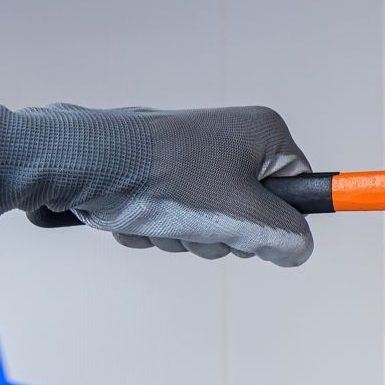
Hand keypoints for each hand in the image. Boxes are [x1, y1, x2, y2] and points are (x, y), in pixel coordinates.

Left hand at [0, 104, 313, 266]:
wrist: (83, 163)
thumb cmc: (163, 179)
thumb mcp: (243, 216)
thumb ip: (286, 237)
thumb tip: (299, 250)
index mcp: (265, 134)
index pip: (300, 189)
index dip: (278, 222)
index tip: (252, 231)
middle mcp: (235, 138)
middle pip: (256, 212)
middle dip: (223, 234)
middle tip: (200, 226)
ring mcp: (199, 155)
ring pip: (215, 221)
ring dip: (189, 235)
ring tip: (163, 219)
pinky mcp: (167, 172)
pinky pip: (182, 216)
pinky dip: (163, 227)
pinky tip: (142, 216)